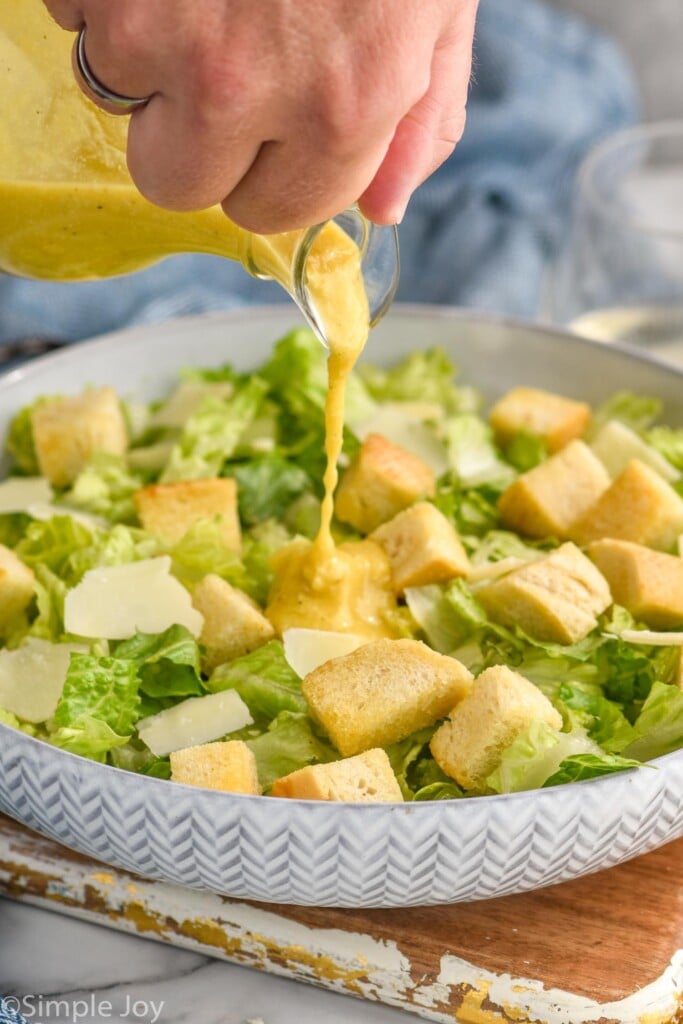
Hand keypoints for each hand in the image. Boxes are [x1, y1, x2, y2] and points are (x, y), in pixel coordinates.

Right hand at [44, 0, 478, 232]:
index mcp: (340, 108)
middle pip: (174, 183)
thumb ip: (418, 125)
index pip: (266, 214)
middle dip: (191, 139)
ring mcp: (158, 23)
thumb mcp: (440, 12)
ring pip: (114, 93)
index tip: (267, 137)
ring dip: (143, 49)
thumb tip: (381, 209)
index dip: (265, 174)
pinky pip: (73, 14)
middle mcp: (242, 85)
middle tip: (217, 69)